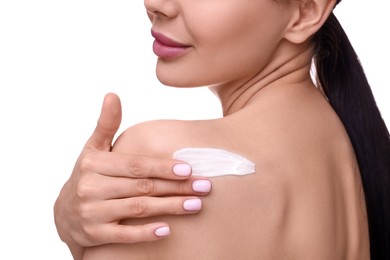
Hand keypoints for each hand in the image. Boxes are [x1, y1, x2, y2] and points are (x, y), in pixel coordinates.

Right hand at [53, 93, 211, 258]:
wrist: (64, 212)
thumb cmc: (88, 174)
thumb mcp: (92, 149)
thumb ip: (106, 124)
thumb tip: (112, 95)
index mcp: (94, 163)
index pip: (135, 165)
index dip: (162, 166)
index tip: (188, 168)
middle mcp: (91, 187)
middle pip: (142, 186)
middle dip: (176, 187)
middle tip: (204, 186)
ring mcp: (92, 213)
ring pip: (138, 209)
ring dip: (169, 207)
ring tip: (196, 204)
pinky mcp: (95, 234)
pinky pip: (124, 234)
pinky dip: (146, 233)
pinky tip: (167, 229)